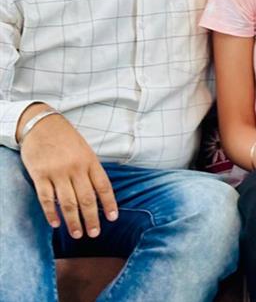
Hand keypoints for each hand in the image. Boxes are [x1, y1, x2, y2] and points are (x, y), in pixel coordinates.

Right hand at [19, 112, 117, 238]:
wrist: (42, 124)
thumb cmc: (66, 138)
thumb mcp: (85, 150)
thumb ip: (90, 170)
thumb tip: (97, 194)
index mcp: (90, 161)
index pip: (103, 186)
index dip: (109, 204)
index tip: (113, 218)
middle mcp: (76, 168)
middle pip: (86, 199)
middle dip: (91, 219)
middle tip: (94, 234)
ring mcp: (57, 172)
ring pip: (68, 203)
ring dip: (73, 221)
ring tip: (77, 234)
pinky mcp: (40, 175)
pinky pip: (46, 198)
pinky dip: (51, 213)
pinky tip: (56, 223)